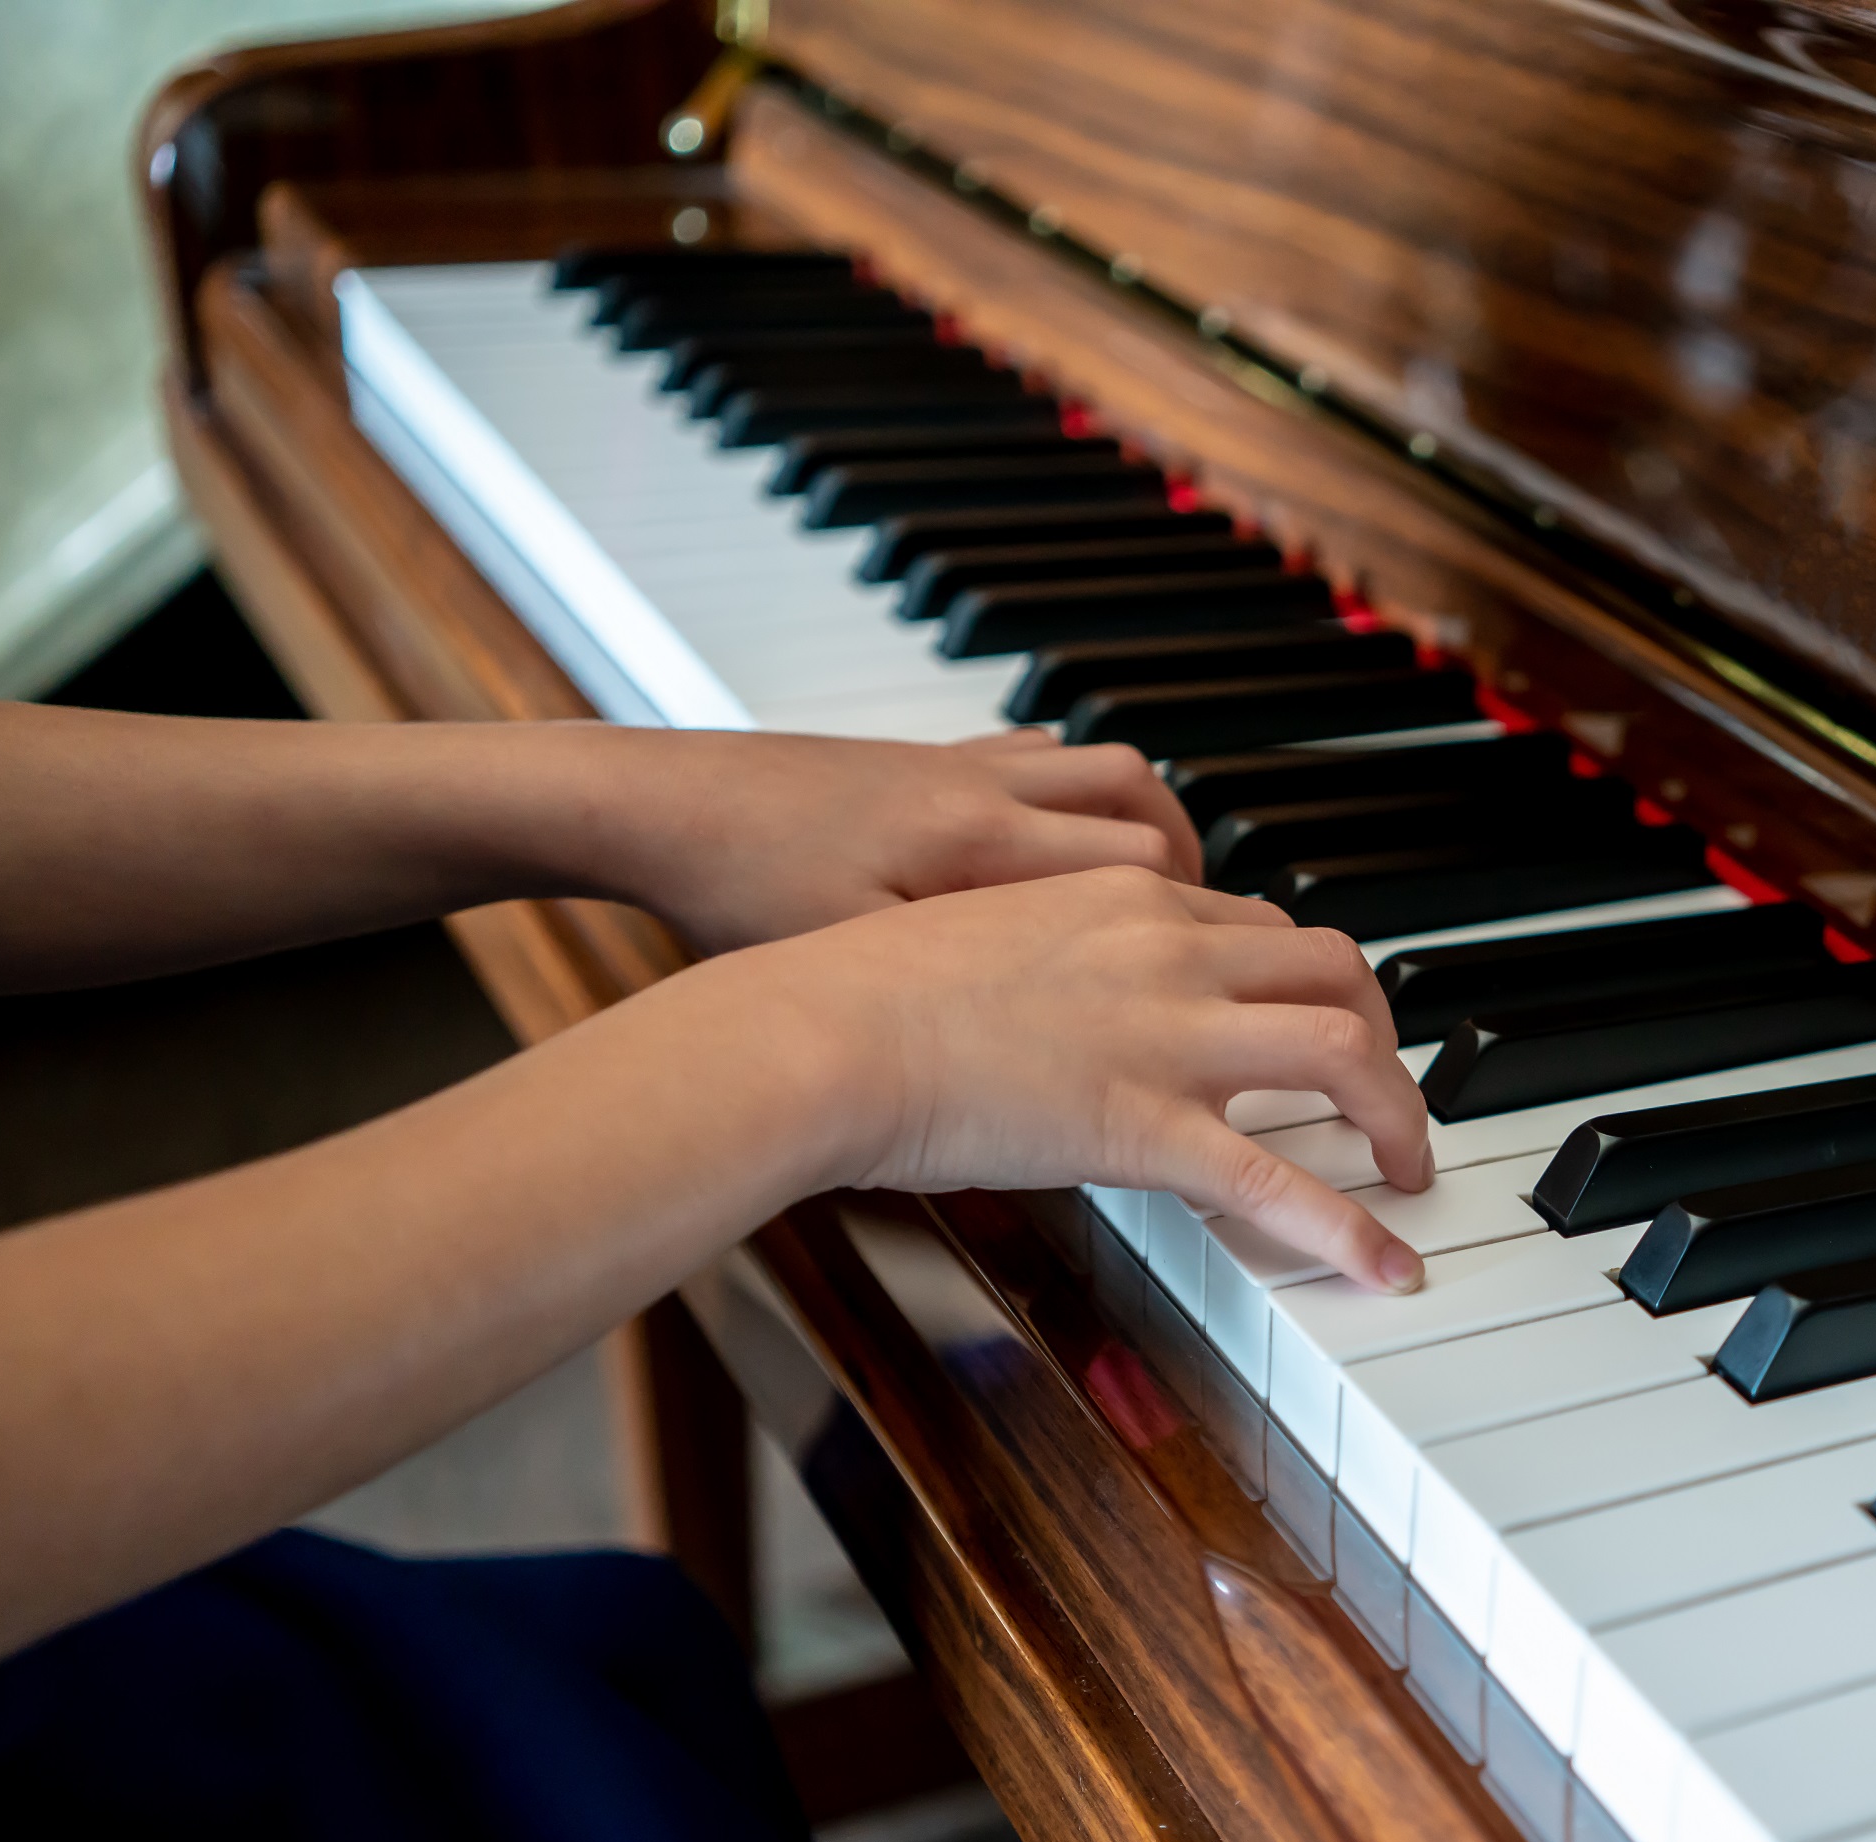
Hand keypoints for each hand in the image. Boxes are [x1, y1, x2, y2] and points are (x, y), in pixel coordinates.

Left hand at [577, 725, 1205, 953]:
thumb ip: (962, 998)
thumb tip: (1040, 1050)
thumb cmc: (738, 890)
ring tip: (1166, 891)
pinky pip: (1037, 756)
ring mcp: (957, 768)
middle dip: (1193, 875)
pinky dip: (1074, 797)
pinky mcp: (923, 761)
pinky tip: (1065, 844)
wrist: (659, 804)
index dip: (1195, 922)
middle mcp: (985, 792)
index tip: (1215, 975)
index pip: (1141, 866)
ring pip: (1102, 772)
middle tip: (1214, 940)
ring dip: (1148, 828)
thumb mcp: (856, 964)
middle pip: (1144, 810)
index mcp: (979, 846)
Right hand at [736, 866, 1432, 1290]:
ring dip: (1396, 1111)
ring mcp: (1166, 1035)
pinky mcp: (1144, 1125)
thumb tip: (1057, 1004)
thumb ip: (1042, 958)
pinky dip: (1353, 1227)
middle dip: (1378, 1033)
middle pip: (1334, 970)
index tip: (1305, 1025)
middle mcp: (1168, 947)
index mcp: (1125, 897)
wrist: (815, 1031)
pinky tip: (1386, 1267)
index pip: (1258, 925)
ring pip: (1345, 1051)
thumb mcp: (972, 937)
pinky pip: (1281, 1181)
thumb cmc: (853, 992)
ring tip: (1407, 1168)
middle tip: (1380, 1092)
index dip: (1300, 982)